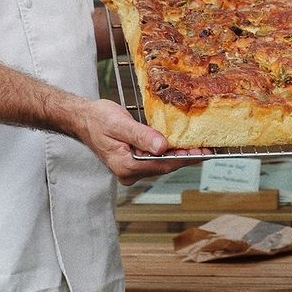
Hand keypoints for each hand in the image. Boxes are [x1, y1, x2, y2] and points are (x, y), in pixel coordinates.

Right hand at [78, 98, 201, 182]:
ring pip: (161, 163)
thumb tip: (163, 147)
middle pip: (164, 166)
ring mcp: (131, 169)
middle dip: (185, 157)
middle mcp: (129, 172)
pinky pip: (154, 158)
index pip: (161, 165)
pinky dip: (168, 151)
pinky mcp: (133, 161)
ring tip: (198, 146)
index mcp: (125, 167)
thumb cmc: (98, 119)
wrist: (83, 119)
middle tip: (207, 148)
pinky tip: (179, 144)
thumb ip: (141, 136)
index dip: (184, 158)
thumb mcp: (120, 124)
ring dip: (178, 154)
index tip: (202, 153)